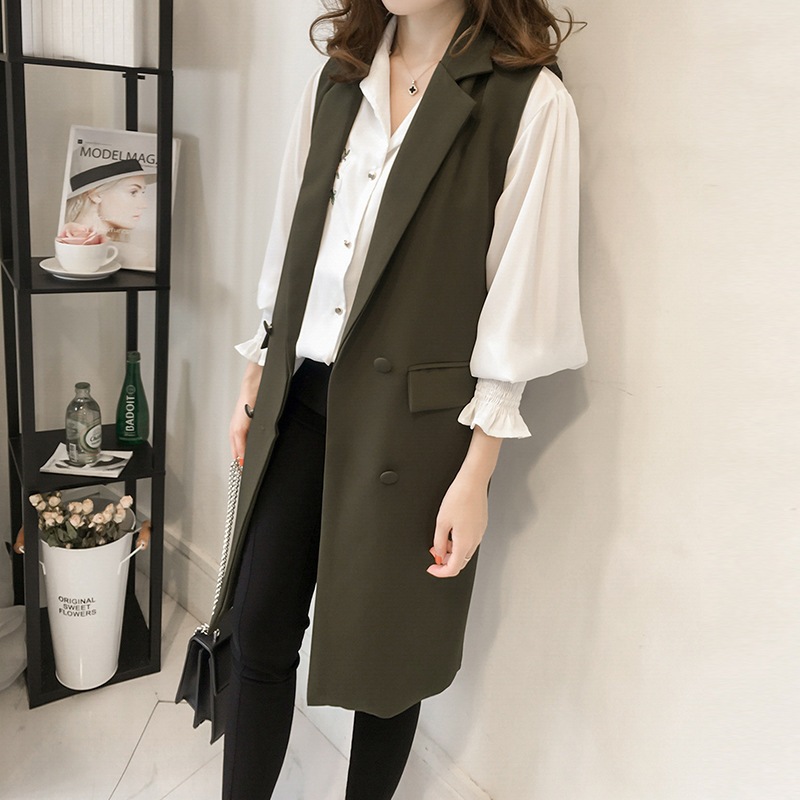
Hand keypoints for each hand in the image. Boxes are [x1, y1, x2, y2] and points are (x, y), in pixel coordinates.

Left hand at [229, 361, 262, 463]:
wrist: (255, 382)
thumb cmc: (257, 396)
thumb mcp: (255, 416)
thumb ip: (254, 428)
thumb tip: (257, 440)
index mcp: (238, 427)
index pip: (238, 449)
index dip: (241, 461)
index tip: (244, 472)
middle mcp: (235, 428)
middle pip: (236, 452)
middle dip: (240, 464)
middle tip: (244, 476)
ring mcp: (236, 427)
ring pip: (236, 449)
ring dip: (240, 460)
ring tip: (244, 472)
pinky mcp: (240, 425)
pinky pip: (240, 443)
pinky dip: (242, 452)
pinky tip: (245, 459)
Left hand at [427, 425, 502, 577]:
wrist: (473, 482)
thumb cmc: (459, 497)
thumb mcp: (441, 522)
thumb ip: (439, 541)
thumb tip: (439, 553)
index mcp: (464, 543)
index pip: (453, 568)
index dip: (440, 572)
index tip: (432, 568)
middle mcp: (475, 540)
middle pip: (461, 561)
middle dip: (446, 561)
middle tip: (434, 552)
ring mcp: (479, 533)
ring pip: (466, 551)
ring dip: (453, 551)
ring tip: (441, 539)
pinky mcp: (481, 525)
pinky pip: (470, 541)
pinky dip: (459, 542)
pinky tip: (451, 531)